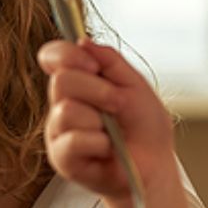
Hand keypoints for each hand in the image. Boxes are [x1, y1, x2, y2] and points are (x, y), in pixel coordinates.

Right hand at [37, 39, 175, 202]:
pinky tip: (107, 150)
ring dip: (99, 120)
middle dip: (97, 90)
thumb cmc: (145, 129)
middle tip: (118, 105)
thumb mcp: (135, 85)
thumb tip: (83, 42)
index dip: (65, 54)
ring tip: (113, 133)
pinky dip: (98, 143)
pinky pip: (72, 141)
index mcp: (78, 83)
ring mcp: (59, 132)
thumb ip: (110, 61)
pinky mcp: (62, 158)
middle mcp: (63, 104)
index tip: (92, 65)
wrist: (154, 166)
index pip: (53, 57)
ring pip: (66, 111)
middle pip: (61, 80)